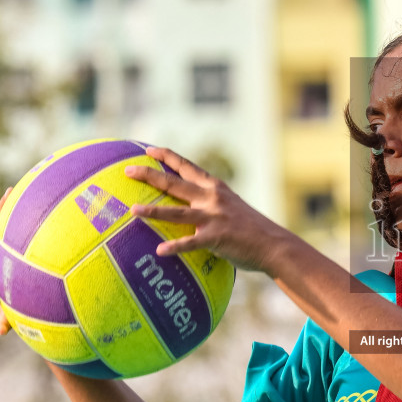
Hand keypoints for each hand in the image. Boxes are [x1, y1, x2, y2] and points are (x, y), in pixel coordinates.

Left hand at [124, 147, 292, 272]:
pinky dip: (175, 247)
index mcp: (215, 188)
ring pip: (177, 211)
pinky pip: (191, 243)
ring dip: (153, 210)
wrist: (274, 244)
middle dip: (149, 174)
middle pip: (174, 183)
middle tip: (127, 170)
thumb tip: (194, 208)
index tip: (147, 149)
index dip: (166, 156)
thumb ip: (213, 204)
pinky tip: (159, 251)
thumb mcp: (232, 207)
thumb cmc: (252, 229)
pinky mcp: (216, 237)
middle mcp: (212, 198)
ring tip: (133, 210)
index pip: (186, 166)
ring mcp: (214, 217)